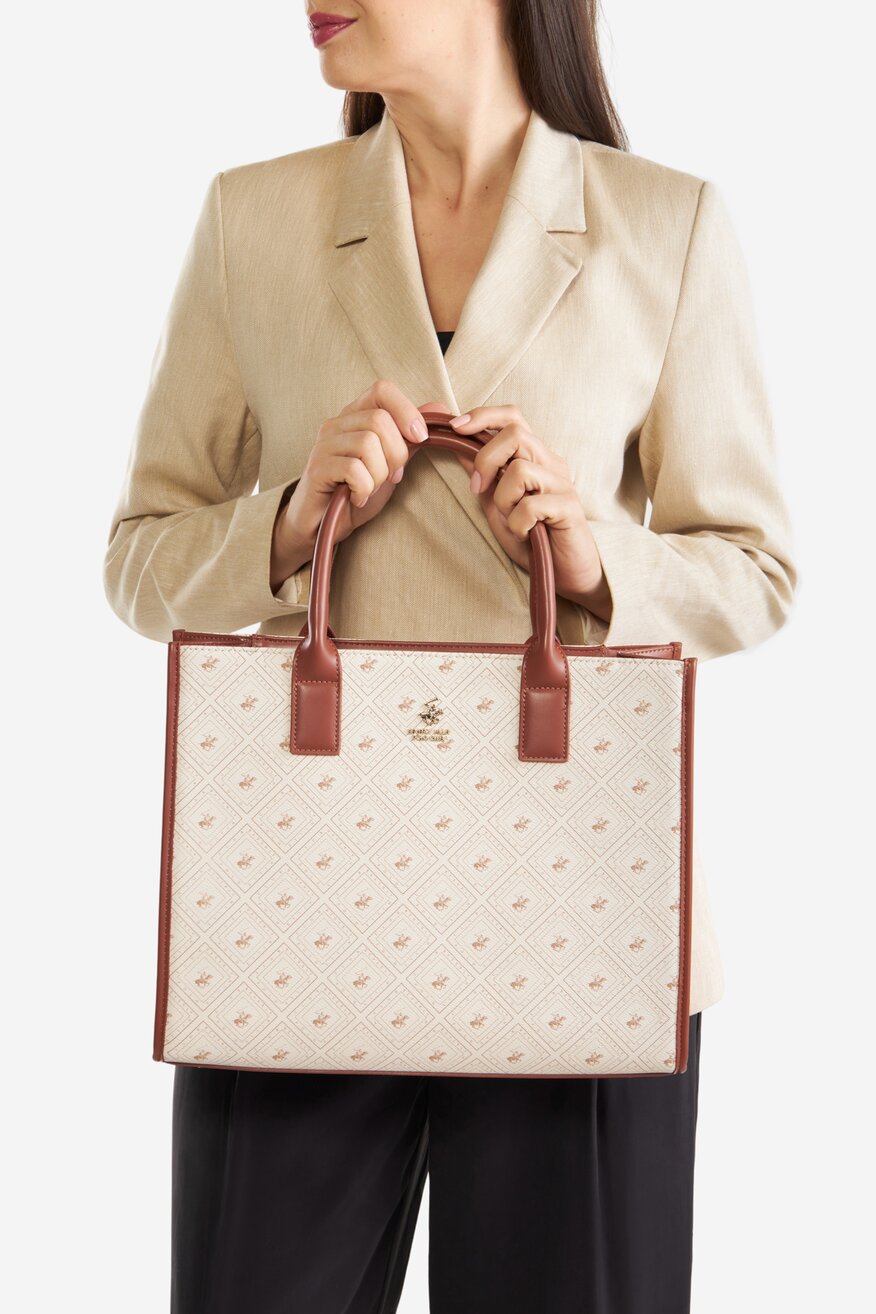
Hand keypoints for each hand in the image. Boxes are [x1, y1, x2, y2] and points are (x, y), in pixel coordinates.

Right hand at [270, 380, 431, 590]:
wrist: (324, 525)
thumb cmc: (356, 492)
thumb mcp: (391, 463)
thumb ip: (410, 438)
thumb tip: (438, 408)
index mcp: (355, 416)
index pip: (382, 389)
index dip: (407, 410)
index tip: (420, 438)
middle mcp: (336, 423)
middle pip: (380, 421)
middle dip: (396, 455)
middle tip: (388, 477)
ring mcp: (324, 444)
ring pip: (367, 444)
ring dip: (379, 475)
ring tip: (369, 488)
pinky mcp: (317, 468)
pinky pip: (354, 469)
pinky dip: (364, 488)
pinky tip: (357, 497)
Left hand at [429, 402, 612, 621]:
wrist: (563, 574)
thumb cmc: (532, 539)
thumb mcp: (497, 504)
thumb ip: (481, 476)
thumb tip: (458, 446)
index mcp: (535, 458)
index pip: (513, 417)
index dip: (484, 416)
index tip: (457, 428)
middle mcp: (551, 464)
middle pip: (515, 434)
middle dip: (485, 459)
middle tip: (478, 489)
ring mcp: (563, 484)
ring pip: (520, 470)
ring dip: (503, 499)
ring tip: (512, 520)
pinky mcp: (570, 508)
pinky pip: (530, 505)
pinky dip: (518, 523)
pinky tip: (526, 534)